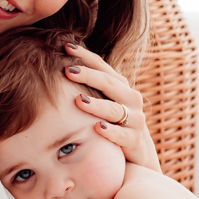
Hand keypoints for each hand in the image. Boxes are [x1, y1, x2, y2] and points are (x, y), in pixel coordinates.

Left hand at [62, 42, 160, 171]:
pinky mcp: (134, 140)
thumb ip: (91, 87)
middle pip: (110, 84)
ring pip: (115, 110)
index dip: (86, 56)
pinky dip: (110, 131)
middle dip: (89, 76)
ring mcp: (135, 120)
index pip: (103, 67)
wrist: (138, 152)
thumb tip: (60, 66)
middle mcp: (131, 99)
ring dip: (97, 105)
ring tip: (79, 100)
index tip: (66, 46)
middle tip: (68, 71)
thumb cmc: (114, 123)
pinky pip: (122, 135)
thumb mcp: (105, 102)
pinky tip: (97, 127)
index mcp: (121, 87)